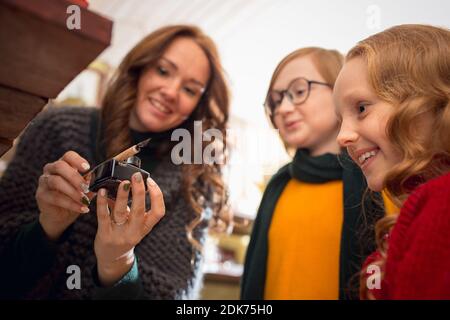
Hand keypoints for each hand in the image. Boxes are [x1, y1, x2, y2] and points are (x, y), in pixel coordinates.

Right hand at [37, 151, 92, 240]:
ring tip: (85, 200)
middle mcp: (51, 170)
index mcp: (63, 164)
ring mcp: (44, 182)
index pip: (68, 156)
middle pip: (60, 166)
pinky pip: (55, 198)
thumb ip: (91, 182)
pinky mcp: (41, 195)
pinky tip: (82, 209)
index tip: (87, 168)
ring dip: (73, 191)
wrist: (60, 215)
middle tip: (86, 187)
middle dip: (75, 177)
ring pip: (56, 181)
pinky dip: (71, 204)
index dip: (77, 160)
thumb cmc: (74, 197)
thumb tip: (102, 178)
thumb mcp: (85, 189)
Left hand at [94, 172, 164, 286]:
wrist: (112, 258)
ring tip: (123, 182)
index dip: (157, 196)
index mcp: (146, 227)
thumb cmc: (124, 235)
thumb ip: (133, 207)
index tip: (151, 182)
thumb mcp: (135, 224)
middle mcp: (134, 231)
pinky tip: (102, 191)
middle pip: (140, 210)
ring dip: (122, 195)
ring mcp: (119, 234)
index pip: (159, 212)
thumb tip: (129, 182)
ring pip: (121, 212)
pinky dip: (102, 202)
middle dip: (139, 192)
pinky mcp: (105, 234)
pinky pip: (103, 216)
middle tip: (137, 177)